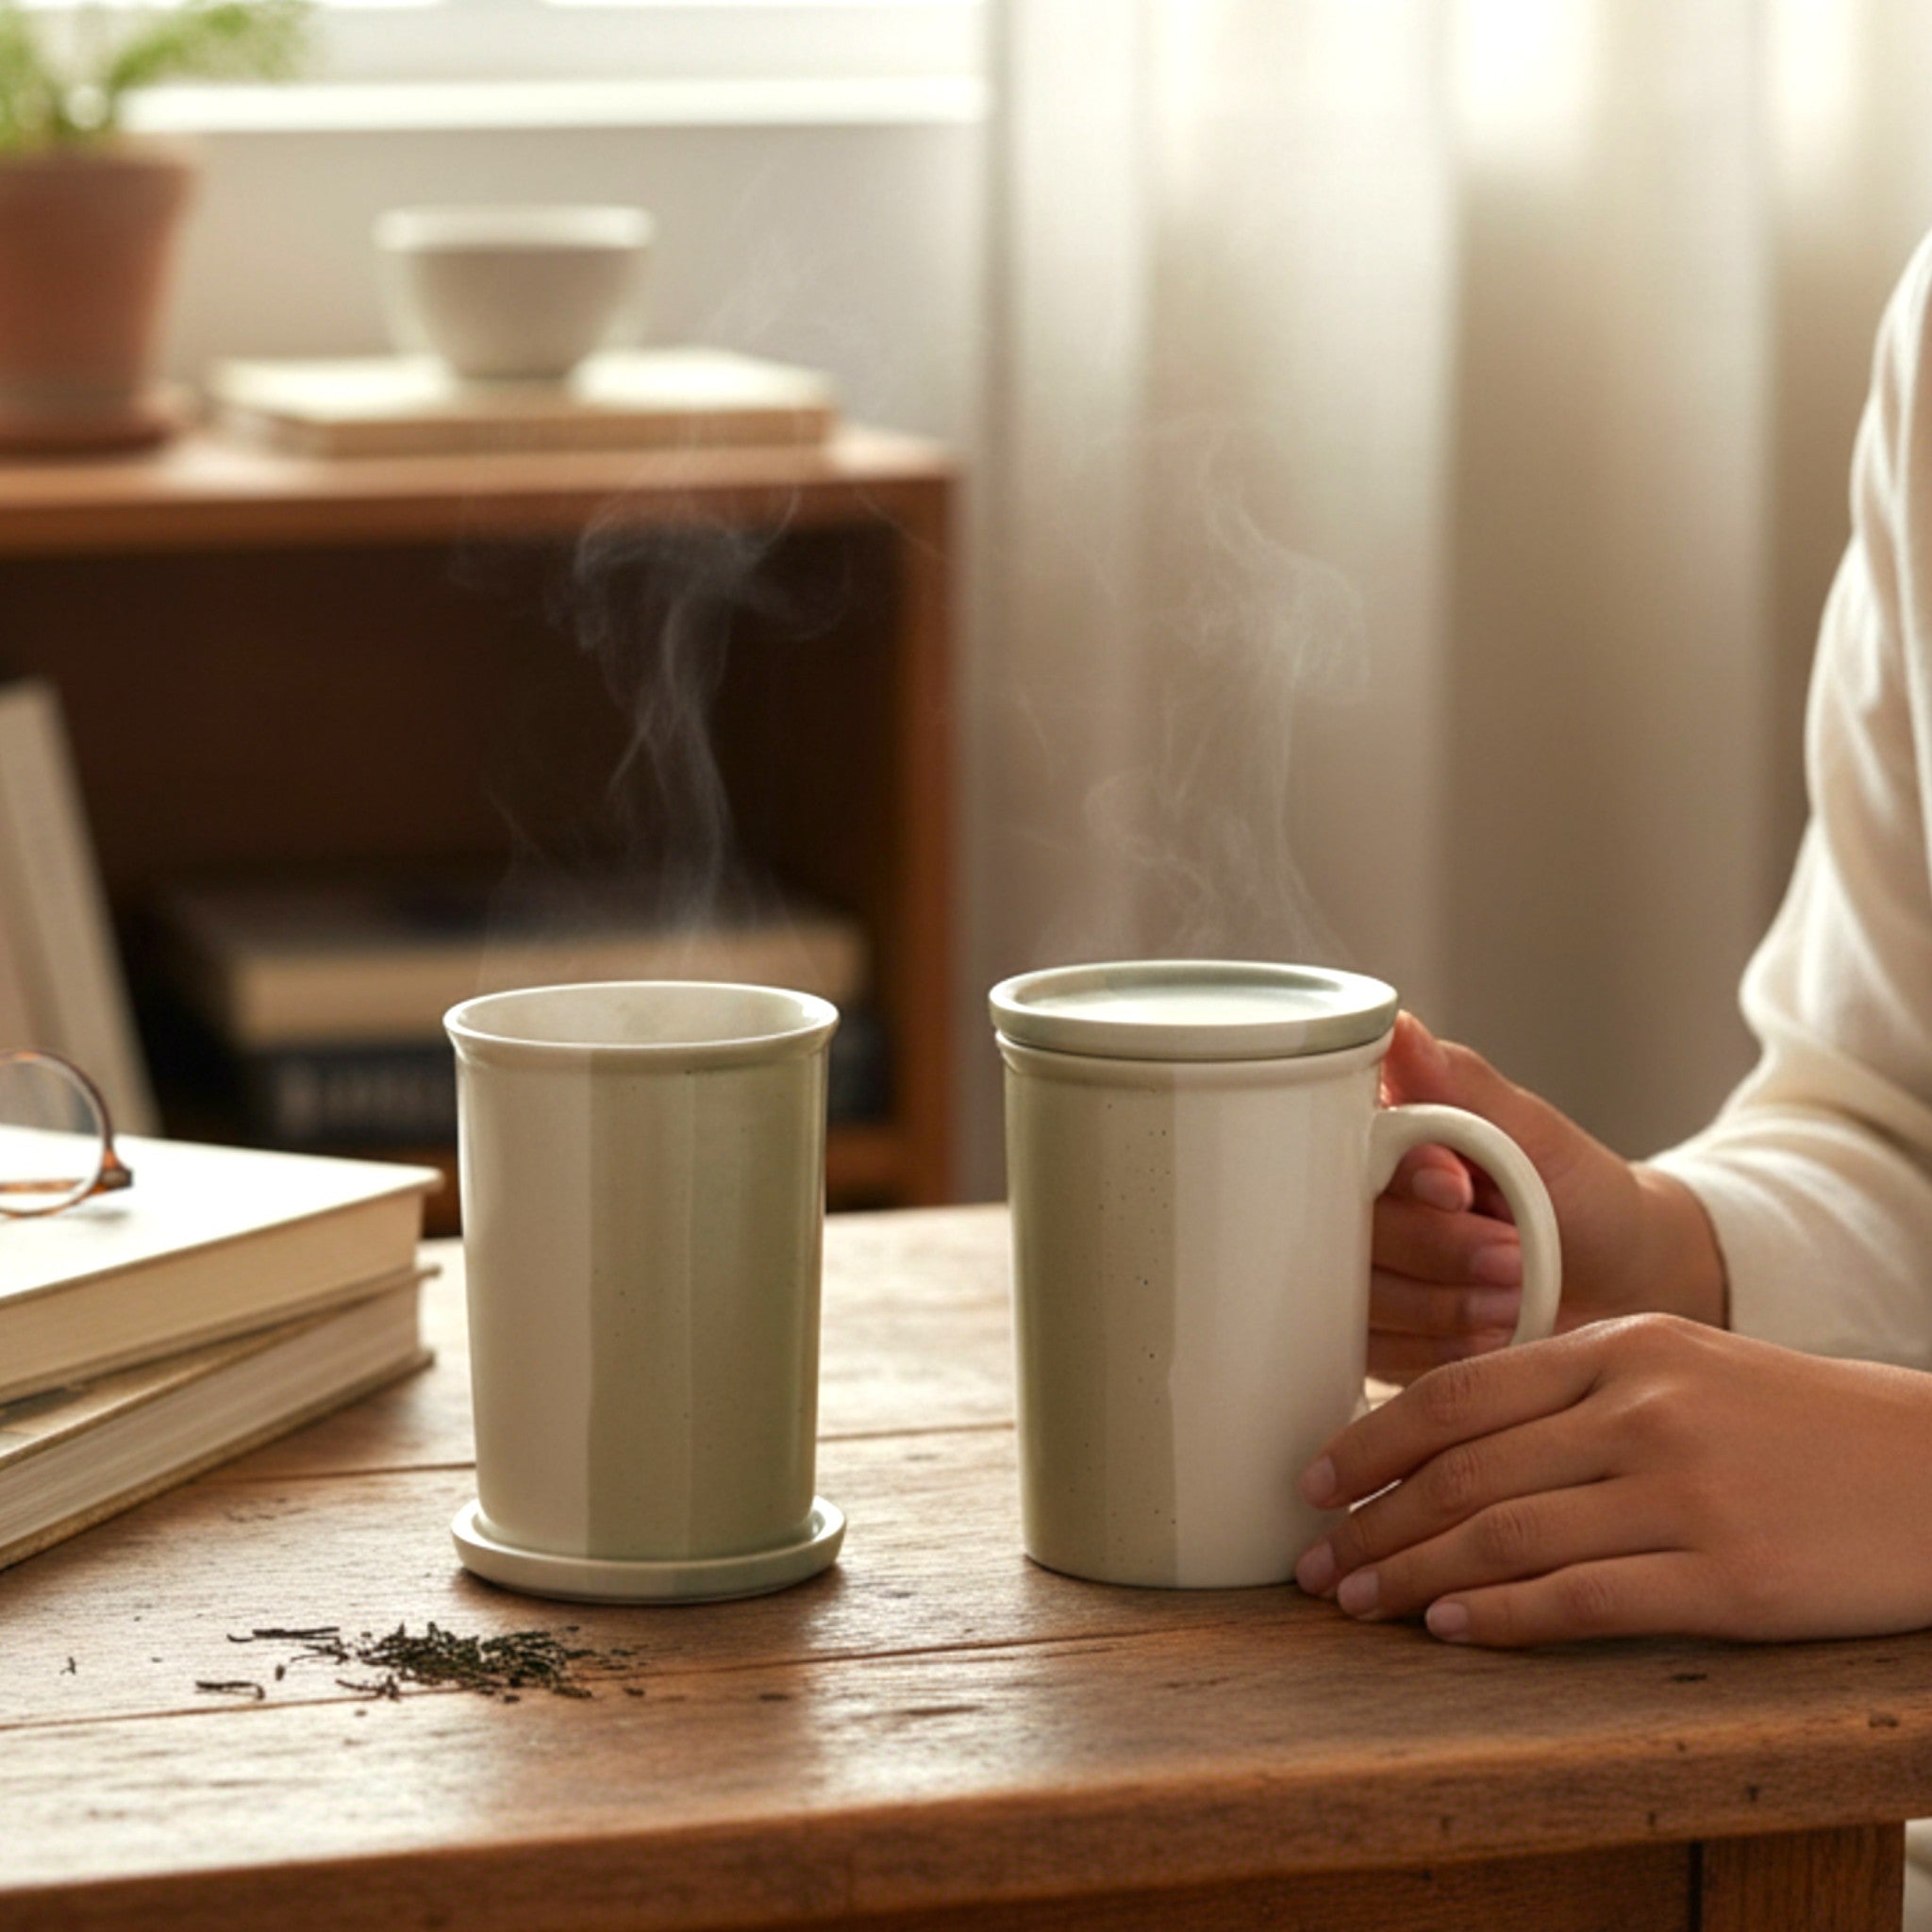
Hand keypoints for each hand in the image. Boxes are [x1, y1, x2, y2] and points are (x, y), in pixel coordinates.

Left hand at [1296, 1314, 1931, 1646]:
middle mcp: (1640, 1409)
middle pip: (1463, 1470)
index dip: (1369, 1440)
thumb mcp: (1680, 1363)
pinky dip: (1502, 1617)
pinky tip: (1450, 1629)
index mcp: (1620, 1347)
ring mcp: (1683, 1492)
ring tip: (1358, 1602)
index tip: (1313, 1479)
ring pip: (1505, 1535)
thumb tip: (1447, 1434)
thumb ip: (1572, 1385)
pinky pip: (1584, 1599)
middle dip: (1372, 1520)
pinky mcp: (1727, 1578)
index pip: (1458, 1393)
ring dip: (1413, 1575)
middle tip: (1316, 1560)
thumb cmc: (1792, 1420)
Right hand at [1369, 1014, 1725, 1382]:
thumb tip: (1397, 1027)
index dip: (1398, 1180)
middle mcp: (1355, 1204)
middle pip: (1342, 1232)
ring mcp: (1358, 1273)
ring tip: (1514, 1295)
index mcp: (1378, 1139)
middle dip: (1437, 1250)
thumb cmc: (1582, 1197)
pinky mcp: (1372, 1337)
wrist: (1622, 1285)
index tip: (1458, 1188)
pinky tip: (1490, 1332)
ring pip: (1356, 1298)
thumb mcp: (1536, 1135)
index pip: (1339, 1152)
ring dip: (1445, 1304)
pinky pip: (1375, 1354)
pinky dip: (1442, 1348)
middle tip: (1513, 1253)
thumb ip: (1462, 1086)